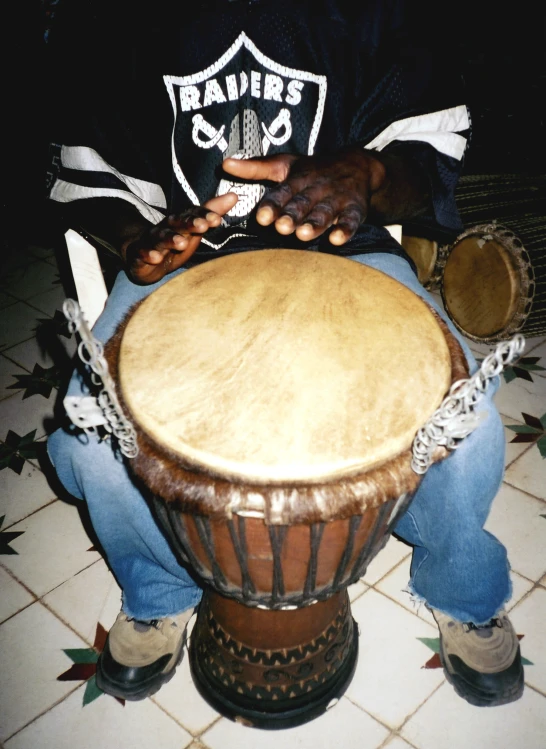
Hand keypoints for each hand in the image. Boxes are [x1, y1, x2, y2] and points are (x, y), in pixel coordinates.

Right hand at [123, 192, 237, 282]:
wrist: (141, 253)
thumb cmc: (174, 241)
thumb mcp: (194, 228)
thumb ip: (212, 213)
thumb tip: (234, 196)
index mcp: (181, 221)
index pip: (193, 215)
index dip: (205, 216)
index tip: (217, 219)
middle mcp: (166, 227)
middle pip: (178, 223)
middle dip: (190, 224)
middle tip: (202, 226)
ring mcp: (153, 239)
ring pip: (162, 238)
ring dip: (171, 239)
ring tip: (181, 243)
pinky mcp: (140, 253)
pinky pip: (144, 253)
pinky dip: (149, 255)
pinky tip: (155, 258)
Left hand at [222, 148, 386, 245]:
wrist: (358, 164)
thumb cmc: (314, 169)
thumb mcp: (286, 164)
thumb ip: (255, 168)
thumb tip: (224, 164)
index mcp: (298, 179)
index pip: (282, 193)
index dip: (272, 205)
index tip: (260, 217)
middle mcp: (317, 188)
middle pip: (303, 203)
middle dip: (292, 215)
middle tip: (281, 228)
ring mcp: (337, 198)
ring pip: (325, 212)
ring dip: (315, 223)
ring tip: (304, 234)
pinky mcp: (355, 208)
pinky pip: (351, 219)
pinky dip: (345, 229)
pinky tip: (337, 239)